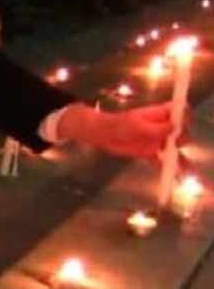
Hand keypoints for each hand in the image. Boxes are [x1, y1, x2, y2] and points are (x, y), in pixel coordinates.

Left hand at [57, 102, 177, 159]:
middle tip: (175, 145)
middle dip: (181, 139)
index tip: (182, 126)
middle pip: (180, 133)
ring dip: (178, 158)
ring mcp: (157, 140)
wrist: (103, 134)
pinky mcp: (150, 152)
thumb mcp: (138, 125)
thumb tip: (175, 126)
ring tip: (183, 169)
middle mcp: (162, 127)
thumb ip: (157, 128)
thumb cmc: (119, 124)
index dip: (184, 119)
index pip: (179, 113)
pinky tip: (172, 175)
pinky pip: (161, 160)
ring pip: (173, 148)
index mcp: (160, 114)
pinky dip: (166, 167)